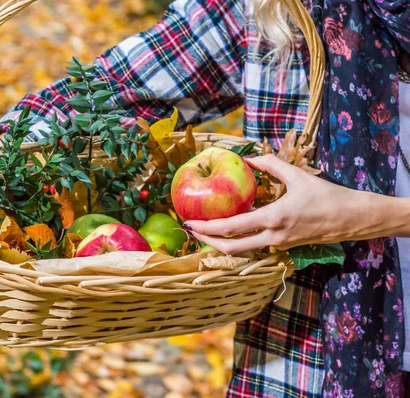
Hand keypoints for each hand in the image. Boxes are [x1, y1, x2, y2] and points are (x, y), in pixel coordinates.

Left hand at [184, 154, 395, 253]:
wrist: (352, 219)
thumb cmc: (327, 196)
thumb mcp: (297, 176)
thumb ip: (271, 165)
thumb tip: (248, 159)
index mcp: (274, 219)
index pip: (232, 229)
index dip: (207, 228)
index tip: (190, 222)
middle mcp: (273, 237)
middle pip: (231, 248)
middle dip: (207, 241)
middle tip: (191, 230)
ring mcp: (278, 245)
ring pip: (241, 251)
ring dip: (220, 242)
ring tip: (204, 230)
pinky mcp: (283, 246)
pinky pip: (254, 246)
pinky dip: (237, 240)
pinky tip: (228, 229)